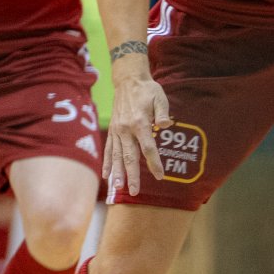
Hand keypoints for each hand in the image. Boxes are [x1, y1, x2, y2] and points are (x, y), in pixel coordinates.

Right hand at [105, 66, 173, 198]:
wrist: (128, 80)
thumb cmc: (148, 90)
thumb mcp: (160, 98)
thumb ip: (163, 112)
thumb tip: (167, 124)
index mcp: (140, 123)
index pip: (148, 148)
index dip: (154, 163)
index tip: (160, 176)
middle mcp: (126, 130)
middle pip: (130, 156)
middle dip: (132, 176)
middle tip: (134, 192)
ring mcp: (117, 131)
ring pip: (117, 156)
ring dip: (118, 173)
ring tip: (118, 188)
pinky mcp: (113, 130)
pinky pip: (109, 149)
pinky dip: (108, 163)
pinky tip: (106, 175)